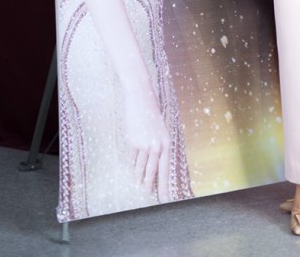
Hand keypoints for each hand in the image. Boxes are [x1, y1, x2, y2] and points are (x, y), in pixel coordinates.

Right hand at [123, 85, 171, 200]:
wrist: (141, 99)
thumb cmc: (152, 116)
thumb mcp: (160, 132)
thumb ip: (158, 149)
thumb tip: (155, 168)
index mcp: (166, 143)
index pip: (165, 170)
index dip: (165, 186)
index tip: (165, 199)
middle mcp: (156, 145)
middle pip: (152, 173)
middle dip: (150, 187)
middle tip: (150, 198)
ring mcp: (144, 144)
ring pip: (140, 168)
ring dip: (139, 178)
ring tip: (139, 187)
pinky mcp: (133, 142)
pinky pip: (132, 158)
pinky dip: (132, 163)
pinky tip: (132, 168)